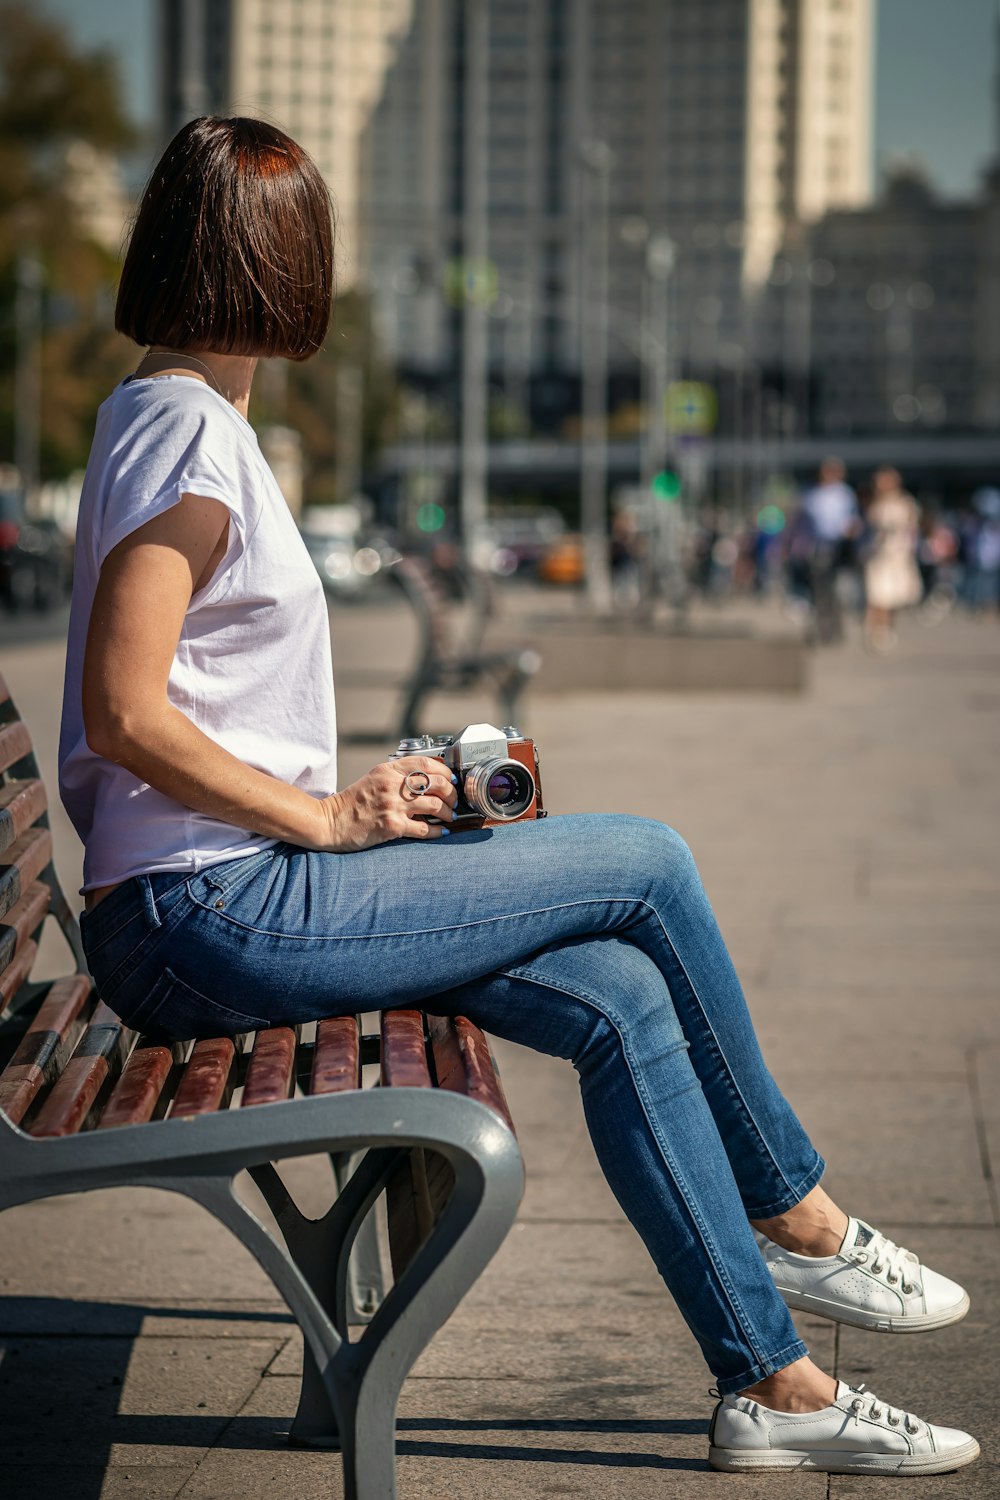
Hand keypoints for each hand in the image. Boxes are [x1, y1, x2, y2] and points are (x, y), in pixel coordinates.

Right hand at [317, 757, 457, 851]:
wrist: (330, 822)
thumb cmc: (351, 803)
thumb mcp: (373, 778)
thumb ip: (395, 775)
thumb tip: (424, 779)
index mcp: (388, 770)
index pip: (426, 762)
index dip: (445, 770)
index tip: (451, 779)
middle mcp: (392, 785)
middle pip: (436, 783)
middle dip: (451, 793)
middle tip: (453, 800)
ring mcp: (393, 805)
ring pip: (435, 805)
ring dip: (447, 812)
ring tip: (449, 816)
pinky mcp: (392, 826)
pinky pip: (424, 828)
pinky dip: (437, 831)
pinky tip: (440, 831)